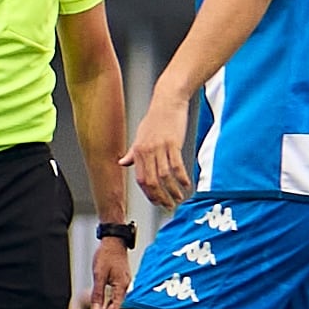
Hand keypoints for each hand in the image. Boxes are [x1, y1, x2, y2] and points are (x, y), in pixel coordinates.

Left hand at [80, 226, 131, 308]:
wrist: (114, 243)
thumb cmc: (107, 255)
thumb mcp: (99, 274)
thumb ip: (98, 293)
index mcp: (123, 289)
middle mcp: (126, 291)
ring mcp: (124, 290)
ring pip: (114, 308)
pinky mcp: (120, 288)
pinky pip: (114, 302)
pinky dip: (105, 308)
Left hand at [127, 91, 196, 207]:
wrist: (167, 101)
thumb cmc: (155, 119)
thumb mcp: (140, 136)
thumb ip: (132, 152)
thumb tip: (122, 163)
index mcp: (138, 151)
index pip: (140, 179)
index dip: (148, 194)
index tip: (157, 203)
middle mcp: (146, 151)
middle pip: (151, 181)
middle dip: (160, 197)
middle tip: (169, 206)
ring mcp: (159, 148)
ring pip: (164, 176)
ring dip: (172, 191)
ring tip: (180, 199)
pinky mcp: (172, 143)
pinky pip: (176, 166)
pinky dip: (181, 178)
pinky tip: (187, 185)